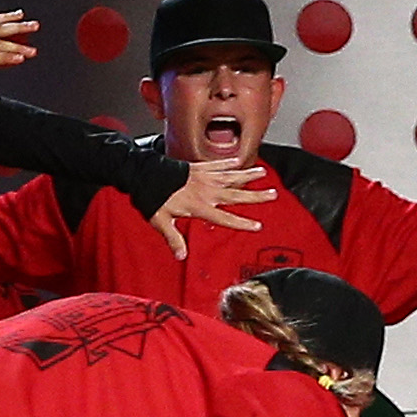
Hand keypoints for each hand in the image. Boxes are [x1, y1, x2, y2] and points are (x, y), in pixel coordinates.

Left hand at [148, 159, 274, 255]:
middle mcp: (205, 191)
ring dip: (247, 175)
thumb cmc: (151, 197)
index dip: (242, 223)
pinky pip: (217, 164)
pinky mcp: (197, 167)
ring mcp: (203, 177)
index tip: (257, 226)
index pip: (225, 218)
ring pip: (230, 176)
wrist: (143, 174)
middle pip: (236, 194)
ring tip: (263, 172)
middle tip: (273, 194)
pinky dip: (228, 162)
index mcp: (198, 206)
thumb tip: (181, 256)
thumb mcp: (161, 222)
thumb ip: (173, 239)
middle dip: (255, 195)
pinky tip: (239, 160)